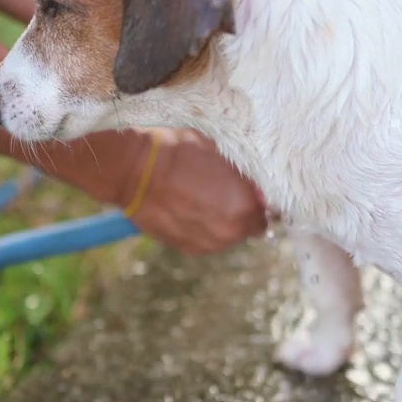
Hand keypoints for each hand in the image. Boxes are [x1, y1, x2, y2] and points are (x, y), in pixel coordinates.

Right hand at [116, 128, 267, 254]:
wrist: (134, 171)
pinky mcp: (187, 248)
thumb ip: (242, 176)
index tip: (250, 190)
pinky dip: (202, 228)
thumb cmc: (177, 153)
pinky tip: (188, 208)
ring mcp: (208, 243)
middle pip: (250, 227)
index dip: (259, 199)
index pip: (268, 210)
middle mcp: (230, 232)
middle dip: (243, 212)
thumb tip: (253, 187)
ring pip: (227, 235)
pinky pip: (206, 239)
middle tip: (225, 193)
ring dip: (222, 222)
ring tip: (202, 199)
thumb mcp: (219, 152)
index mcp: (244, 206)